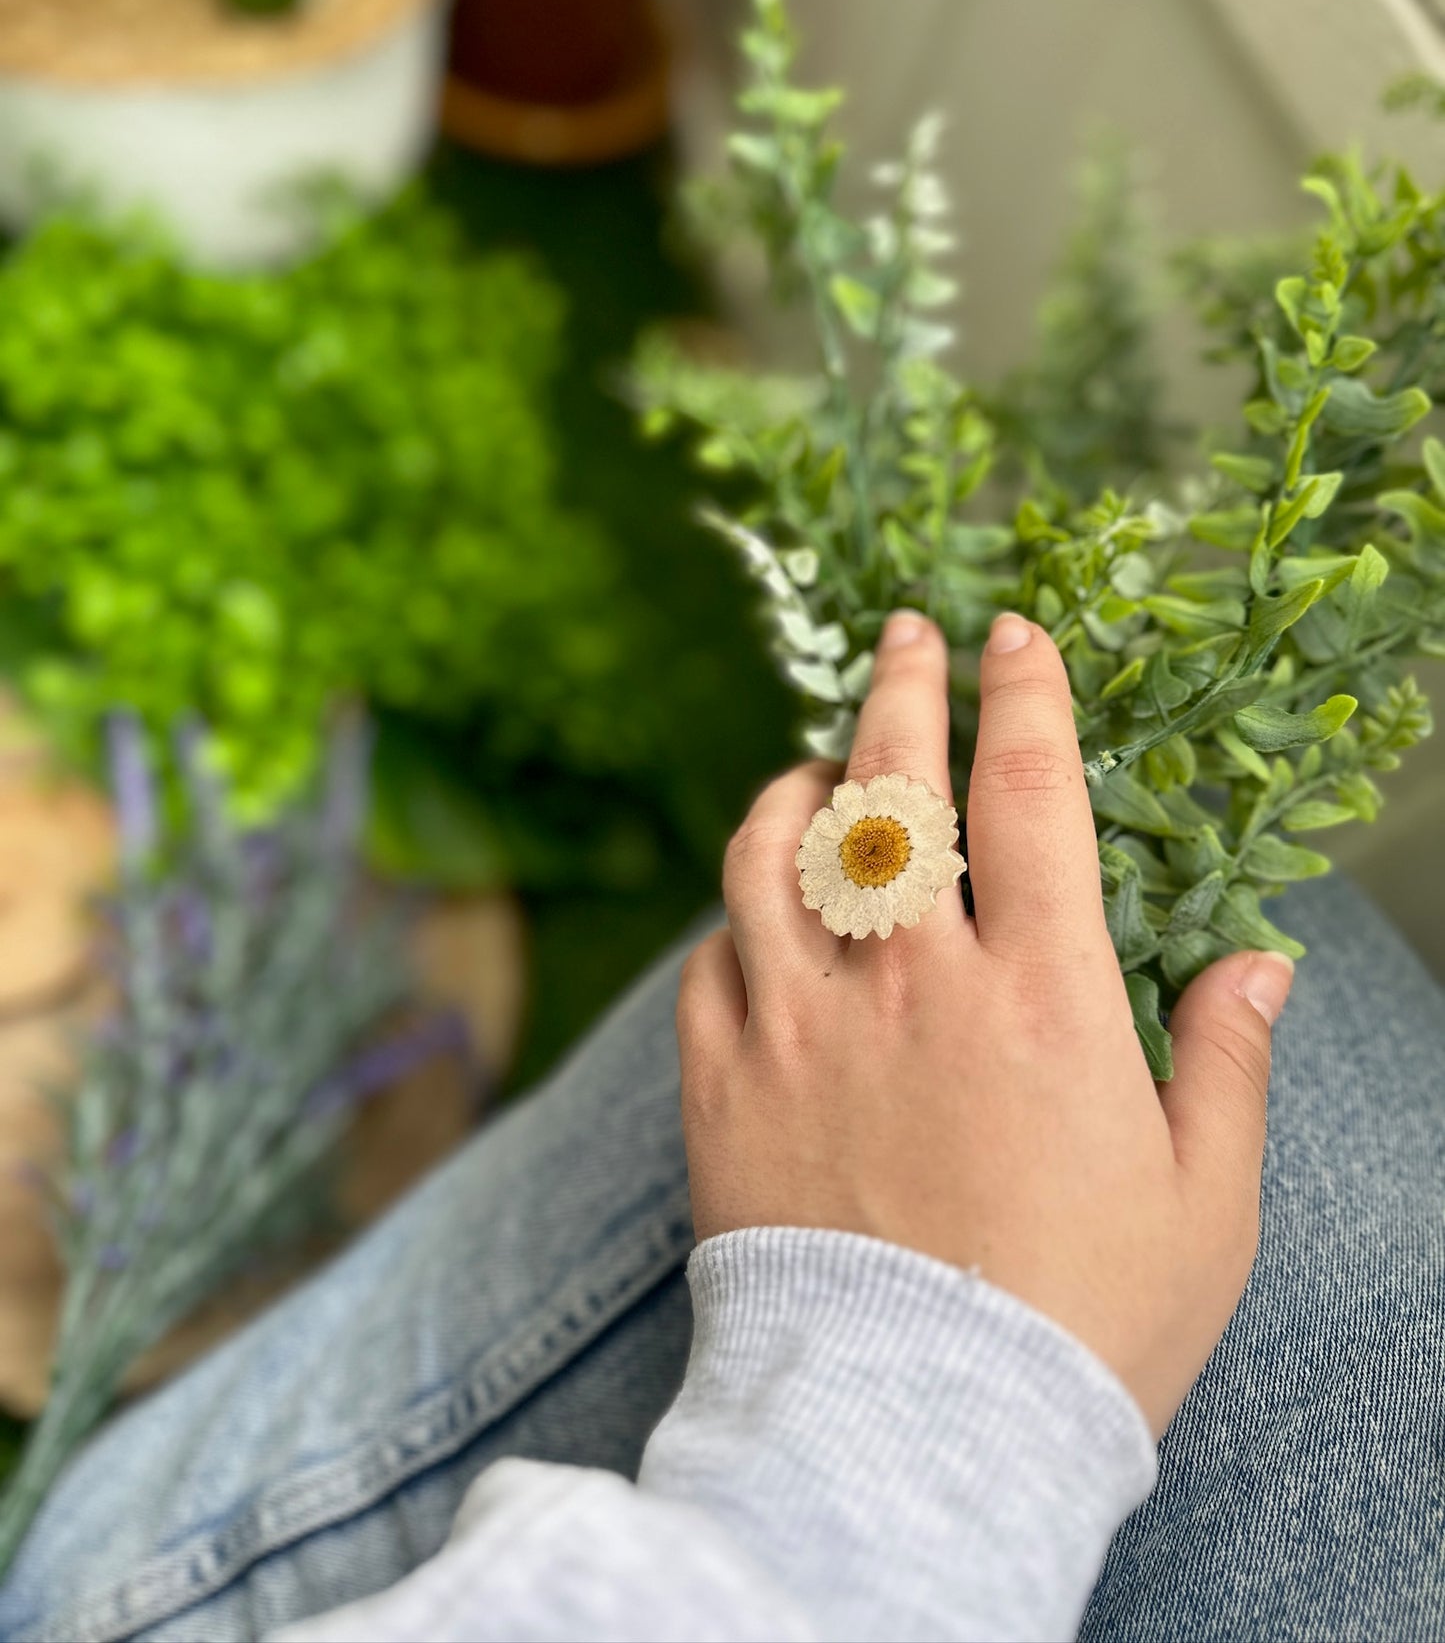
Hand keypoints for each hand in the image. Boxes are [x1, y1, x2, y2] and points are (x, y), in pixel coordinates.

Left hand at [678, 609, 1293, 1438]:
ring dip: (796, 782)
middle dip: (901, 685)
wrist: (915, 1440)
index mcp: (1036, 994)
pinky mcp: (720, 1084)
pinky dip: (734, 909)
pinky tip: (755, 905)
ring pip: (773, 849)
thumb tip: (1257, 965)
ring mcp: (798, 1026)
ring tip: (815, 760)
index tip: (1014, 636)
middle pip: (889, 783)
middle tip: (907, 633)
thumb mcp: (1202, 1202)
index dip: (1022, 693)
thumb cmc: (1080, 1325)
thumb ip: (1227, 1065)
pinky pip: (710, 955)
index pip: (1026, 790)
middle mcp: (907, 982)